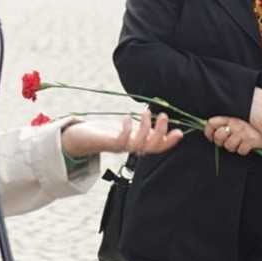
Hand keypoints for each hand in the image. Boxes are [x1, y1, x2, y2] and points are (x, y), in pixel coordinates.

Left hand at [59, 111, 185, 157]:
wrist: (81, 139)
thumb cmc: (106, 132)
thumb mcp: (127, 128)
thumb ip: (142, 126)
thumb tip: (157, 114)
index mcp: (138, 144)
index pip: (158, 147)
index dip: (169, 142)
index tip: (179, 132)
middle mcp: (132, 148)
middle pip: (151, 148)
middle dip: (160, 134)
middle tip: (164, 116)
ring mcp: (121, 148)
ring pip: (138, 146)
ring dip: (145, 129)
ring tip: (145, 111)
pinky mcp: (109, 144)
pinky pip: (120, 142)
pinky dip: (126, 130)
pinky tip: (127, 118)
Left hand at [204, 116, 261, 155]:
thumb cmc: (249, 130)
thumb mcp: (235, 125)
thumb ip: (222, 127)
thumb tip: (210, 133)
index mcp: (229, 119)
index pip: (212, 123)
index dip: (209, 132)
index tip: (211, 137)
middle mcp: (236, 124)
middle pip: (219, 135)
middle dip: (221, 141)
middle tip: (228, 141)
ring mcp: (244, 132)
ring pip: (229, 145)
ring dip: (233, 147)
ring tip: (239, 144)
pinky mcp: (252, 140)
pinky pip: (241, 150)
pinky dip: (243, 150)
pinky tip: (246, 147)